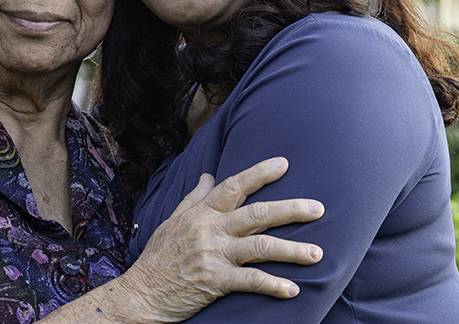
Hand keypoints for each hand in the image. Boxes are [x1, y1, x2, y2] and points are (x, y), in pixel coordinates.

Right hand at [117, 157, 323, 322]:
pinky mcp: (214, 281)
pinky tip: (293, 289)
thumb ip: (193, 199)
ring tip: (317, 253)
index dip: (260, 174)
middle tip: (318, 208)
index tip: (284, 164)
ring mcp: (213, 255)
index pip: (234, 186)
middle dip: (290, 210)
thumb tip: (208, 175)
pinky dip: (273, 285)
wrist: (140, 294)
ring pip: (260, 246)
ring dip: (292, 250)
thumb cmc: (157, 258)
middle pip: (256, 214)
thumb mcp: (171, 222)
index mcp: (200, 213)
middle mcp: (209, 230)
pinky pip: (250, 281)